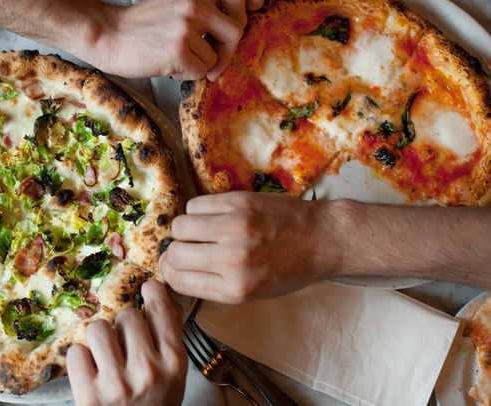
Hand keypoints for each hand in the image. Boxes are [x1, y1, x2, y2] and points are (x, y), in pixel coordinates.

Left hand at [66, 280, 187, 405]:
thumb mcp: (174, 375)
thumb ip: (170, 336)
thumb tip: (161, 296)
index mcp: (173, 363)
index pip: (160, 310)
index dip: (152, 292)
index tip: (147, 289)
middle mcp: (146, 370)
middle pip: (126, 315)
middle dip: (122, 325)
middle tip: (123, 343)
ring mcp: (116, 382)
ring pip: (98, 328)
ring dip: (98, 339)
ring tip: (105, 356)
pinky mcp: (88, 393)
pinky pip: (76, 352)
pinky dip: (80, 360)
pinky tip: (91, 372)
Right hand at [89, 0, 243, 80]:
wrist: (105, 35)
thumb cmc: (135, 30)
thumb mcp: (173, 13)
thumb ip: (197, 22)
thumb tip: (222, 48)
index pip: (229, 18)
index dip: (226, 41)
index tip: (215, 53)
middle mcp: (194, 7)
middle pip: (233, 34)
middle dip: (225, 56)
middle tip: (210, 69)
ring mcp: (186, 29)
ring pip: (212, 59)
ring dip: (195, 68)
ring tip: (173, 63)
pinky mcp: (178, 51)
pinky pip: (198, 72)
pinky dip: (184, 76)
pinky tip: (167, 68)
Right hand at [160, 192, 339, 303]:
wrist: (324, 239)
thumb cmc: (290, 269)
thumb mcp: (254, 293)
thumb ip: (214, 284)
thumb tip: (175, 269)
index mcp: (235, 289)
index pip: (178, 280)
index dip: (171, 272)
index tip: (175, 265)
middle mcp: (233, 260)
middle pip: (175, 253)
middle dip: (176, 251)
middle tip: (189, 248)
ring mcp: (236, 228)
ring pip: (180, 226)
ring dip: (185, 229)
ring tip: (202, 231)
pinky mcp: (239, 202)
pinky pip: (196, 205)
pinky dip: (199, 211)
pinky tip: (213, 216)